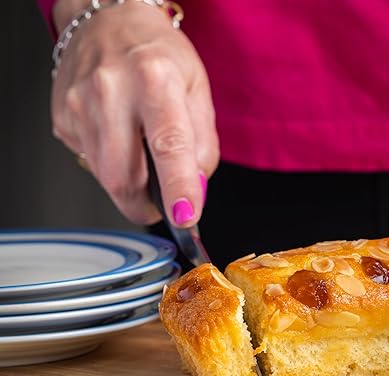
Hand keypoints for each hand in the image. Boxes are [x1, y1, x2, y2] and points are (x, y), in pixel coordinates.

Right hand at [51, 0, 218, 225]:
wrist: (110, 21)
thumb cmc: (158, 54)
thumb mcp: (197, 89)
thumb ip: (202, 144)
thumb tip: (195, 189)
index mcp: (155, 78)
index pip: (169, 144)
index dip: (177, 187)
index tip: (185, 216)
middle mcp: (111, 90)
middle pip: (124, 175)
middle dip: (145, 205)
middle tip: (162, 205)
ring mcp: (79, 104)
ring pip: (104, 175)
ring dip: (129, 184)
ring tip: (142, 154)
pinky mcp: (62, 117)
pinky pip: (89, 161)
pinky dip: (110, 162)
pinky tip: (118, 135)